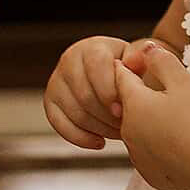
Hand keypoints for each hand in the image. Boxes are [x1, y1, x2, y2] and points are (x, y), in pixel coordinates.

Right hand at [45, 35, 130, 149]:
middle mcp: (69, 60)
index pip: (96, 66)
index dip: (109, 90)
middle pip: (85, 94)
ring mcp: (57, 81)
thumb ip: (138, 59)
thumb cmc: (126, 68)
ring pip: (75, 112)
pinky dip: (81, 138)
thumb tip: (135, 61)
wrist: (111, 75)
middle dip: (107, 115)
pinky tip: (99, 142)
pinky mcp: (50, 102)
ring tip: (118, 132)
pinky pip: (60, 125)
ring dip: (99, 128)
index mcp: (92, 47)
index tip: (123, 109)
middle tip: (125, 125)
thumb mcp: (136, 60)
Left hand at [114, 43, 189, 189]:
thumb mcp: (182, 81)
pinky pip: (151, 155)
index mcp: (133, 104)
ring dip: (155, 123)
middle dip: (150, 98)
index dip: (129, 68)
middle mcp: (128, 131)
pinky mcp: (150, 175)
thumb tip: (147, 48)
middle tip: (177, 94)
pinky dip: (161, 147)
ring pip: (142, 131)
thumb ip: (162, 61)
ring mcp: (138, 156)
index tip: (135, 63)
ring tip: (184, 119)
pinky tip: (181, 144)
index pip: (121, 78)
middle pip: (133, 106)